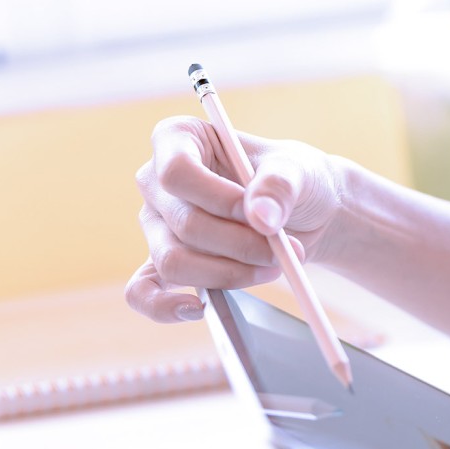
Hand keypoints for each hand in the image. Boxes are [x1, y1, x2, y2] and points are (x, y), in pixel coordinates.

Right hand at [125, 116, 349, 321]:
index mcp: (178, 139)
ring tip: (272, 267)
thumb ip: (280, 186)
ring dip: (228, 273)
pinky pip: (144, 290)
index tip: (260, 216)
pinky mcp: (164, 264)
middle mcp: (157, 182)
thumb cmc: (294, 179)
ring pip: (174, 261)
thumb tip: (261, 219)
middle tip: (283, 250)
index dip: (219, 199)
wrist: (305, 214)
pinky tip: (198, 309)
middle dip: (239, 245)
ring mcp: (156, 225)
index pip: (177, 171)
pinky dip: (164, 306)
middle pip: (183, 224)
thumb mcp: (298, 170)